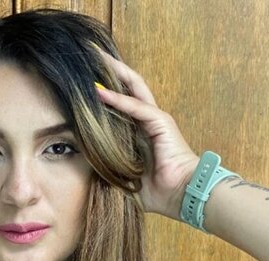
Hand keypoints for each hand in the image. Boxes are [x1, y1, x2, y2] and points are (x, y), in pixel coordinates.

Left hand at [94, 50, 199, 219]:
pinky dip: (118, 99)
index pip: (122, 103)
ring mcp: (156, 119)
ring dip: (113, 74)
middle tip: (89, 56)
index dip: (105, 91)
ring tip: (95, 59)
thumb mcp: (125, 176)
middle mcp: (148, 121)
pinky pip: (137, 107)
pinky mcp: (161, 123)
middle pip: (127, 88)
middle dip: (109, 71)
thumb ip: (108, 166)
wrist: (183, 196)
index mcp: (141, 132)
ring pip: (133, 88)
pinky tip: (100, 91)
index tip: (84, 81)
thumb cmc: (159, 191)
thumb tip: (85, 165)